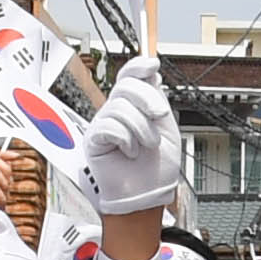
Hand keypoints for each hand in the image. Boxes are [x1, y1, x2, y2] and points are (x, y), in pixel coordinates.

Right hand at [81, 64, 185, 220]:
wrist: (149, 195)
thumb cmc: (157, 168)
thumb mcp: (166, 128)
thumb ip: (157, 100)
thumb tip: (152, 73)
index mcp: (133, 107)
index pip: (128, 76)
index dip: (138, 66)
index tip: (153, 64)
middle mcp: (116, 112)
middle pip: (125, 86)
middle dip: (148, 99)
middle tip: (160, 116)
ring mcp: (103, 125)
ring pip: (120, 107)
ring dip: (142, 128)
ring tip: (146, 145)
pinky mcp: (94, 140)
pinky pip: (108, 126)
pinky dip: (126, 140)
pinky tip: (129, 152)